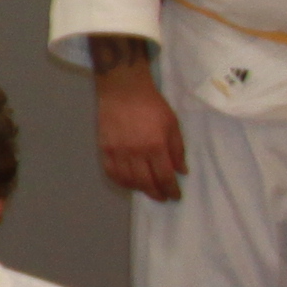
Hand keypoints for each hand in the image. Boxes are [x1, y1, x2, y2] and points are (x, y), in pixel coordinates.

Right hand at [92, 56, 185, 204]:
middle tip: (163, 197)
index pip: (164, 177)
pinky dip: (121, 182)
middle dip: (157, 193)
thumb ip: (177, 149)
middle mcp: (136, 153)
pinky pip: (112, 172)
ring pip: (128, 181)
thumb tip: (181, 171)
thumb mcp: (172, 124)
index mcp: (156, 146)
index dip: (171, 190)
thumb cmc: (152, 105)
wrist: (124, 90)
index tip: (175, 196)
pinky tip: (129, 182)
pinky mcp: (105, 149)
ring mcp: (118, 152)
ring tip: (148, 189)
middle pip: (146, 183)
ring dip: (140, 189)